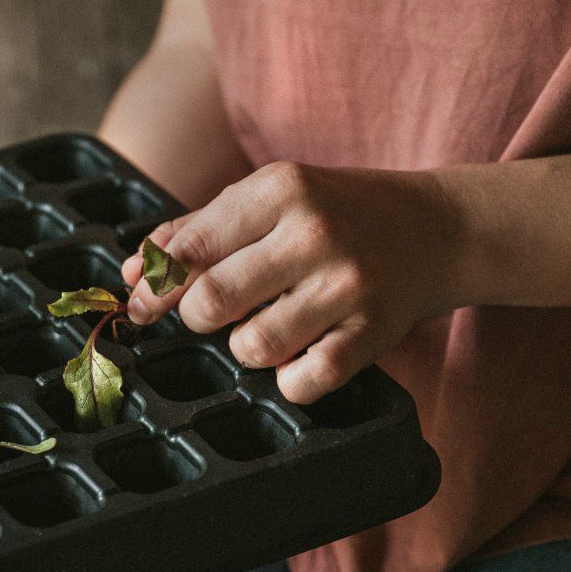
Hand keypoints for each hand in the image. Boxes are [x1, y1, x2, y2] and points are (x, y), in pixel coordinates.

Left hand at [120, 161, 461, 404]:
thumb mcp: (268, 200)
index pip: (190, 250)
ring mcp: (348, 285)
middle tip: (220, 312)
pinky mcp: (374, 333)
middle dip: (202, 318)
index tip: (142, 308)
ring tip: (268, 326)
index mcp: (280, 189)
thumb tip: (132, 272)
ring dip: (246, 348)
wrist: (437, 229)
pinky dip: (290, 381)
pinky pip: (304, 382)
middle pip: (212, 303)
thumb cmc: (334, 214)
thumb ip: (195, 232)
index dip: (155, 287)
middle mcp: (314, 233)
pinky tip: (302, 353)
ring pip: (252, 348)